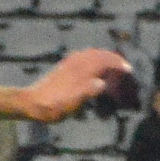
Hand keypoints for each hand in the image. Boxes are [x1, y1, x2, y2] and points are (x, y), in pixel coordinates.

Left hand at [17, 49, 131, 122]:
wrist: (30, 103)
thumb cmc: (52, 106)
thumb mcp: (70, 104)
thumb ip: (86, 92)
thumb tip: (102, 84)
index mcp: (79, 72)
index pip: (103, 61)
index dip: (117, 64)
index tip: (129, 70)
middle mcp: (75, 64)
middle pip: (98, 54)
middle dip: (113, 57)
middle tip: (124, 64)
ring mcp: (68, 64)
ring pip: (89, 53)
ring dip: (103, 55)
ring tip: (111, 62)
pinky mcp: (62, 67)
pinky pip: (81, 55)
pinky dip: (91, 56)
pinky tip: (90, 62)